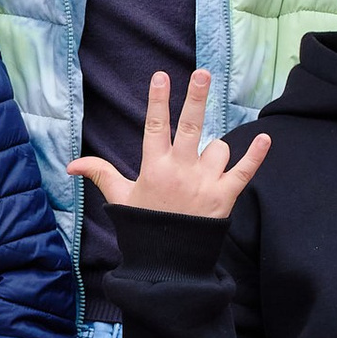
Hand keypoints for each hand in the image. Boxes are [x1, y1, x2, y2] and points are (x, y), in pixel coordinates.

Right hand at [68, 69, 270, 219]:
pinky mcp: (225, 196)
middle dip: (196, 98)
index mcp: (154, 167)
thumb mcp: (120, 199)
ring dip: (214, 152)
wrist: (168, 263)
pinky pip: (244, 170)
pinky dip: (255, 156)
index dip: (158, 100)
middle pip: (190, 126)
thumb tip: (71, 164)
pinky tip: (265, 138)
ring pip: (218, 148)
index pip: (155, 126)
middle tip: (203, 74)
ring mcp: (205, 182)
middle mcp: (180, 170)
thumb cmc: (144, 227)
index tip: (161, 77)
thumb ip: (100, 174)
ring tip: (202, 173)